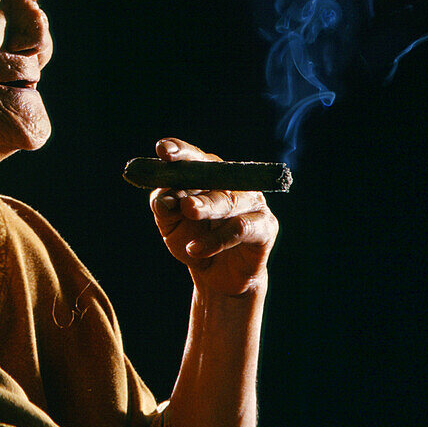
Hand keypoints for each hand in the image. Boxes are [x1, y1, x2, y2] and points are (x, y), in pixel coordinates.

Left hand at [149, 138, 278, 296]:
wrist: (217, 277)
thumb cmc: (194, 240)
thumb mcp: (170, 225)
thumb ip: (164, 207)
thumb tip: (163, 198)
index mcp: (207, 176)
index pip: (194, 158)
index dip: (180, 151)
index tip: (163, 150)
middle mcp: (232, 183)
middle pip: (213, 175)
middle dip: (195, 180)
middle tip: (180, 193)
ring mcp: (251, 203)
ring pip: (229, 200)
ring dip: (208, 206)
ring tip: (189, 211)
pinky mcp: (264, 226)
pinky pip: (241, 228)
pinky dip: (216, 239)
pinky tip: (195, 249)